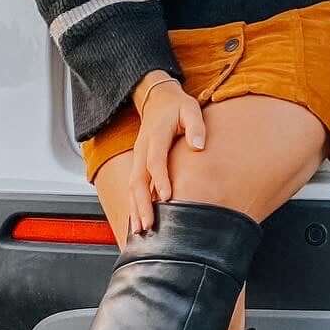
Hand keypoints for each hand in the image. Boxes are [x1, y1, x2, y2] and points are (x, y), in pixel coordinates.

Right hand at [128, 73, 205, 235]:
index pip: (155, 161)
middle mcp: (142, 149)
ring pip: (131, 186)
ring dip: (134, 208)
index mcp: (156, 136)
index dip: (159, 180)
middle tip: (148, 225)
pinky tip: (136, 220)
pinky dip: (133, 203)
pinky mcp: (138, 163)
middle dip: (141, 204)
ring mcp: (137, 156)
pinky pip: (133, 186)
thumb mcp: (190, 108)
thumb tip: (198, 146)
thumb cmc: (177, 106)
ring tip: (139, 230)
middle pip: (137, 179)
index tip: (166, 198)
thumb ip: (195, 126)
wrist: (157, 99)